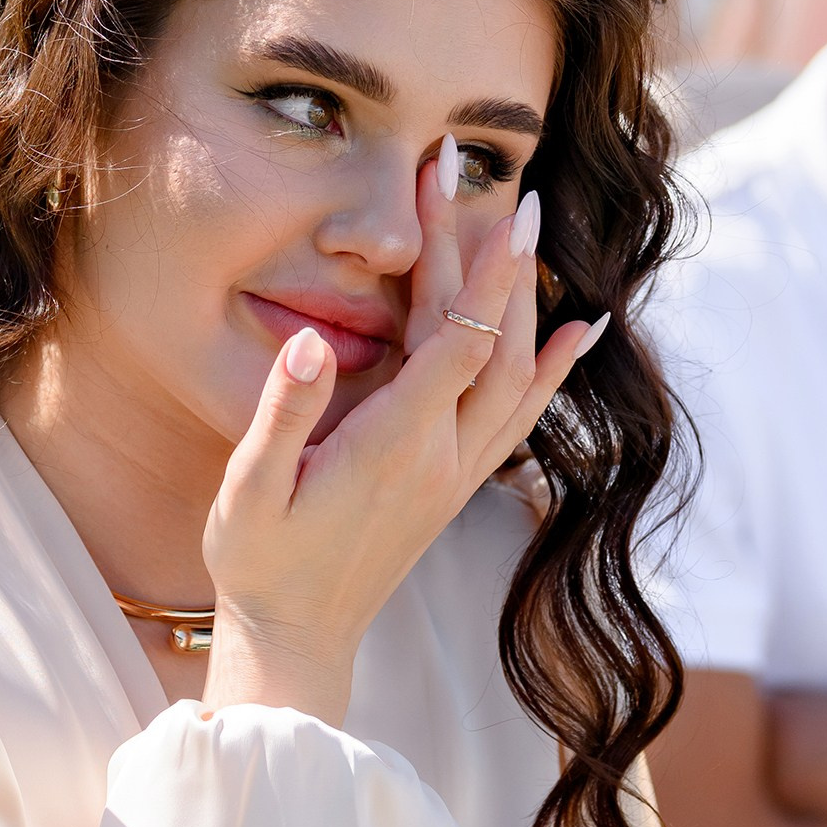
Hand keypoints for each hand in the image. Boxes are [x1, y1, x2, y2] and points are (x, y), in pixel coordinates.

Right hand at [202, 159, 598, 721]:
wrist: (296, 640)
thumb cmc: (260, 561)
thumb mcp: (248, 490)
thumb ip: (283, 415)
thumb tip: (311, 338)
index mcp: (392, 445)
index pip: (449, 334)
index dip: (466, 259)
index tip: (465, 190)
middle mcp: (441, 458)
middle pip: (488, 341)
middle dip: (498, 258)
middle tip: (507, 186)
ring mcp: (456, 474)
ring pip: (514, 374)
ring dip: (530, 300)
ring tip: (539, 231)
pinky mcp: (456, 486)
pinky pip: (520, 416)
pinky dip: (552, 368)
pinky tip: (579, 333)